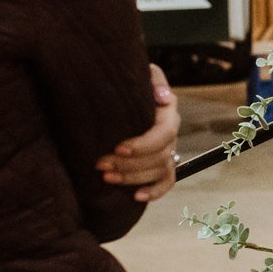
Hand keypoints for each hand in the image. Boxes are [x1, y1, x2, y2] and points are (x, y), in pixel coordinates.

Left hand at [99, 64, 179, 202]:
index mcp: (168, 112)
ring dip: (133, 177)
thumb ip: (152, 79)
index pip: (164, 133)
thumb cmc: (127, 86)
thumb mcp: (140, 74)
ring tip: (106, 177)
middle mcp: (171, 134)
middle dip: (130, 164)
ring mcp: (168, 151)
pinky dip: (154, 192)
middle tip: (101, 164)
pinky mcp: (162, 166)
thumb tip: (162, 96)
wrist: (121, 99)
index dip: (143, 144)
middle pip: (160, 156)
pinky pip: (166, 183)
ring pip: (159, 171)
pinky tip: (135, 197)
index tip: (118, 147)